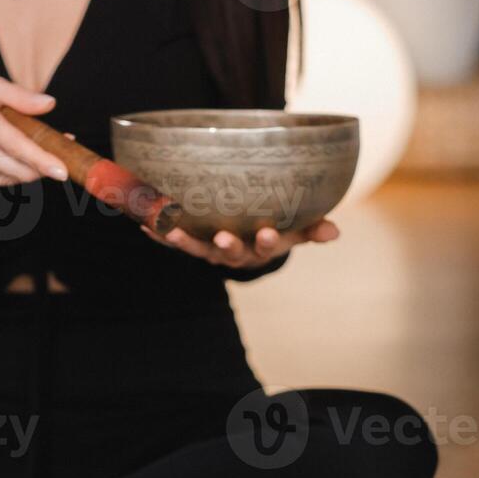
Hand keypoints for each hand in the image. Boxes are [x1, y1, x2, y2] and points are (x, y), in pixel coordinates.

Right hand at [0, 77, 69, 187]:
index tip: (62, 170)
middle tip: (64, 149)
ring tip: (42, 146)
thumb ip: (20, 95)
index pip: (16, 145)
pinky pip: (9, 180)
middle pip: (20, 168)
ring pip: (18, 177)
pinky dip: (22, 170)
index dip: (41, 160)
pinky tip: (21, 154)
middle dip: (48, 165)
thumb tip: (50, 104)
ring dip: (37, 167)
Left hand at [142, 221, 340, 268]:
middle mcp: (232, 252)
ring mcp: (209, 249)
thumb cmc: (274, 229)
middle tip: (224, 237)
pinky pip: (172, 241)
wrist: (246, 241)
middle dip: (227, 245)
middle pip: (229, 252)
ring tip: (171, 229)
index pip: (266, 248)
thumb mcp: (296, 231)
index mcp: (259, 248)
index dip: (267, 242)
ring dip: (184, 240)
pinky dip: (158, 235)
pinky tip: (143, 224)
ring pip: (196, 248)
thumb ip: (313, 230)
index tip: (268, 233)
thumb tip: (335, 233)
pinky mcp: (191, 243)